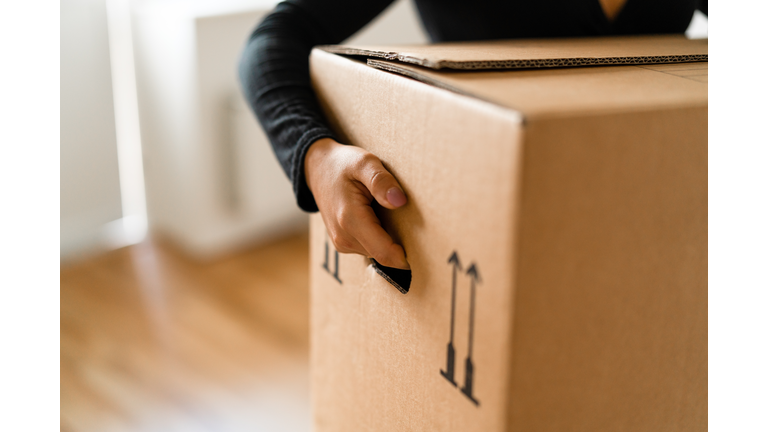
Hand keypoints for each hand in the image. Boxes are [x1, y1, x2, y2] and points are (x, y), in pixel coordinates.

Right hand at [305, 138, 409, 269]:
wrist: (316, 168)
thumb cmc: (342, 164)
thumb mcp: (364, 162)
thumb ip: (381, 181)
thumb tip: (399, 201)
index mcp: (350, 220)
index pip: (385, 253)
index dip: (407, 256)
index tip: (428, 249)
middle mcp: (343, 237)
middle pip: (384, 255)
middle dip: (401, 245)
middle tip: (413, 223)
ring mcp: (341, 243)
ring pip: (377, 254)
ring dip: (389, 240)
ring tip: (389, 215)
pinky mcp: (343, 244)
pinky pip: (369, 249)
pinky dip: (378, 238)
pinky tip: (379, 219)